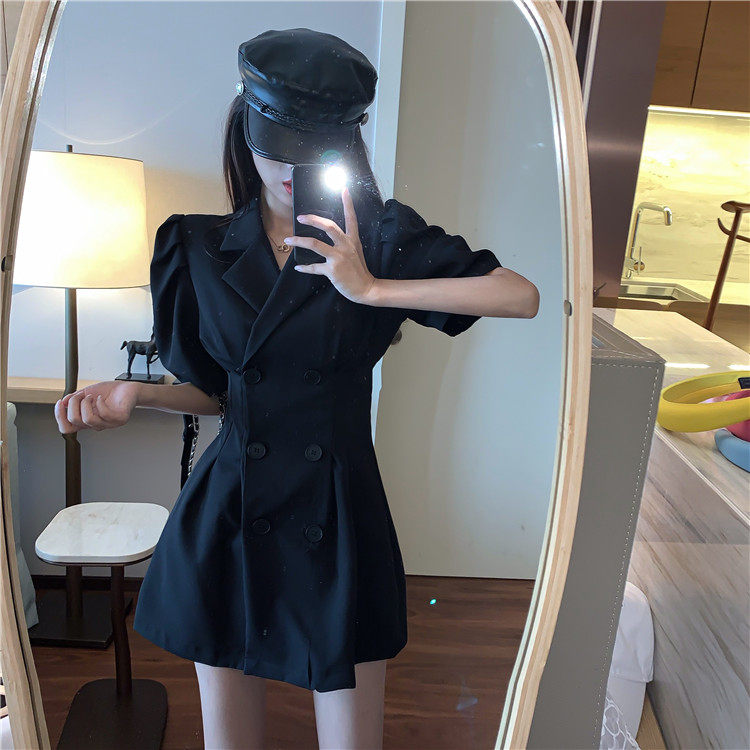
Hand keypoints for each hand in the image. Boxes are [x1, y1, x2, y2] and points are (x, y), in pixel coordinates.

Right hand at [54, 380, 140, 433]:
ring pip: (88, 419)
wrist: (129, 388)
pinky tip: (101, 398)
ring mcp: (109, 423)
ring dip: (86, 403)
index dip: (59, 416)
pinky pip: (104, 414)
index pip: (67, 428)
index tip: (60, 402)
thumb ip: (74, 398)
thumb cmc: (110, 392)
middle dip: (73, 404)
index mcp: (87, 420)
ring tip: (92, 396)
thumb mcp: (87, 393)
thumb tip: (63, 402)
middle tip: (81, 395)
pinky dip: (99, 402)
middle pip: (74, 421)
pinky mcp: (120, 419)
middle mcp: (97, 424)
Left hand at [284, 185, 377, 303]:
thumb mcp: (356, 252)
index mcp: (352, 240)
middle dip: (313, 220)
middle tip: (300, 217)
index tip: (343, 189)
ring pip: (315, 244)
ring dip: (299, 241)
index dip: (348, 203)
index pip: (351, 218)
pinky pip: (314, 267)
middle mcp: (346, 246)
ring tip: (288, 240)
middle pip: (328, 227)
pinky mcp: (333, 271)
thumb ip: (344, 243)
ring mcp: (339, 258)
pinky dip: (305, 267)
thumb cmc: (359, 271)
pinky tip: (298, 267)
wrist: (366, 288)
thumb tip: (328, 237)